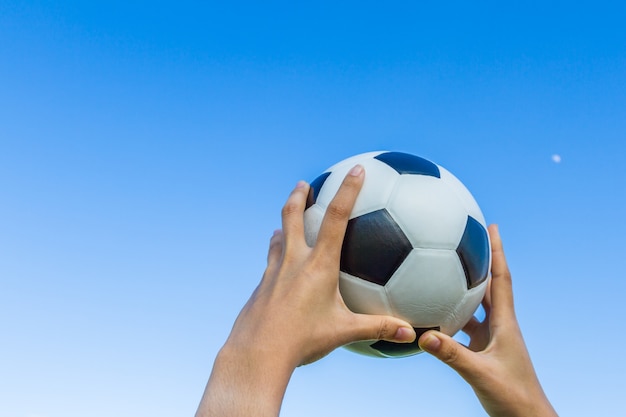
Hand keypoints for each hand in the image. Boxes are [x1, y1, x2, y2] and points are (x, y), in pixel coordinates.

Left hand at [196, 165, 415, 416]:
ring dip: (284, 224)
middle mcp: (293, 262)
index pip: (336, 217)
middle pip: (292, 216)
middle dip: (298, 195)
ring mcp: (273, 273)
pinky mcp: (261, 287)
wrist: (257, 353)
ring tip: (286, 222)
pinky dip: (276, 256)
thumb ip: (377, 328)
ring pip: (277, 238)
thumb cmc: (302, 341)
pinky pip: (270, 264)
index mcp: (318, 266)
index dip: (348, 190)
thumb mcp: (343, 333)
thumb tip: (411, 333)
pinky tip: (278, 268)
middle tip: (304, 183)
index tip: (355, 169)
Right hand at [418, 225, 557, 416]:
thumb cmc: (512, 398)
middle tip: (466, 237)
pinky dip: (451, 315)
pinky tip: (434, 314)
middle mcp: (499, 325)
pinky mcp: (483, 349)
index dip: (497, 252)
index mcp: (505, 324)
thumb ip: (451, 355)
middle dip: (481, 260)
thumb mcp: (480, 375)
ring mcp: (492, 337)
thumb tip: (421, 335)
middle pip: (489, 285)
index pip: (501, 279)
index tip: (491, 226)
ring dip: (464, 286)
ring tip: (444, 269)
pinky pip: (465, 325)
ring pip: (476, 304)